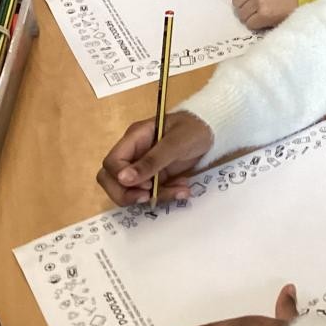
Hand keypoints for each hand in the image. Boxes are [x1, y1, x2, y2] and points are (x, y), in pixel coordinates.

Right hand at [96, 111, 214, 205]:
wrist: (214, 130)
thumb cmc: (194, 128)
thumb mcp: (175, 142)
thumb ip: (151, 161)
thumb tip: (122, 178)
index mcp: (134, 138)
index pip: (111, 163)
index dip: (122, 178)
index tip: (145, 184)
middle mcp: (134, 153)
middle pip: (112, 180)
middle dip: (128, 194)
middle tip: (149, 196)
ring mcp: (144, 166)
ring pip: (132, 190)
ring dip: (154, 195)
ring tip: (180, 190)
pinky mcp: (156, 176)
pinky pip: (152, 192)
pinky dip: (166, 194)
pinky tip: (183, 189)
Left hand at [230, 0, 300, 28]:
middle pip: (236, 1)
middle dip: (244, 5)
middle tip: (256, 7)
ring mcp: (259, 1)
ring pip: (242, 13)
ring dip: (250, 15)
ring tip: (262, 14)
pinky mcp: (264, 15)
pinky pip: (249, 23)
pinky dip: (255, 23)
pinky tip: (265, 20)